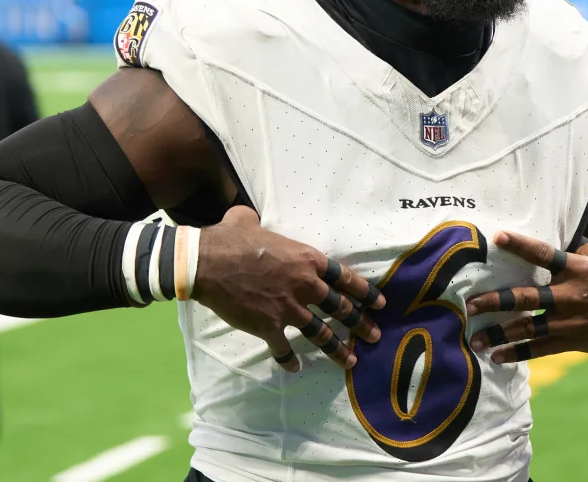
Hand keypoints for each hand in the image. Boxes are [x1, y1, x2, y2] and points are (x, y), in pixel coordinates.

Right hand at [194, 206, 384, 373]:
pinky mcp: (269, 328)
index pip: (344, 278)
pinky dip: (290, 361)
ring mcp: (289, 309)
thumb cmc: (231, 237)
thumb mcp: (249, 221)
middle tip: (375, 335)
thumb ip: (258, 223)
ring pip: (321, 334)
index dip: (364, 291)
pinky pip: (284, 350)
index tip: (379, 302)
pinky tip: (295, 368)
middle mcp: (305, 286)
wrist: (208, 262)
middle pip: (341, 308)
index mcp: (307, 259)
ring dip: (338, 349)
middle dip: (361, 323)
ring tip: (351, 360)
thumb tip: (248, 218)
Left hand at [466, 232, 587, 363]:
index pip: (545, 253)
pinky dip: (519, 354)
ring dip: (499, 334)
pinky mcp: (575, 341)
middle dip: (496, 301)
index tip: (497, 237)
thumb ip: (574, 251)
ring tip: (474, 337)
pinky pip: (541, 349)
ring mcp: (572, 322)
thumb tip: (547, 244)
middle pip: (527, 298)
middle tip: (470, 304)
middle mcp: (572, 295)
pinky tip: (498, 357)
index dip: (520, 244)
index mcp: (579, 268)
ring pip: (529, 329)